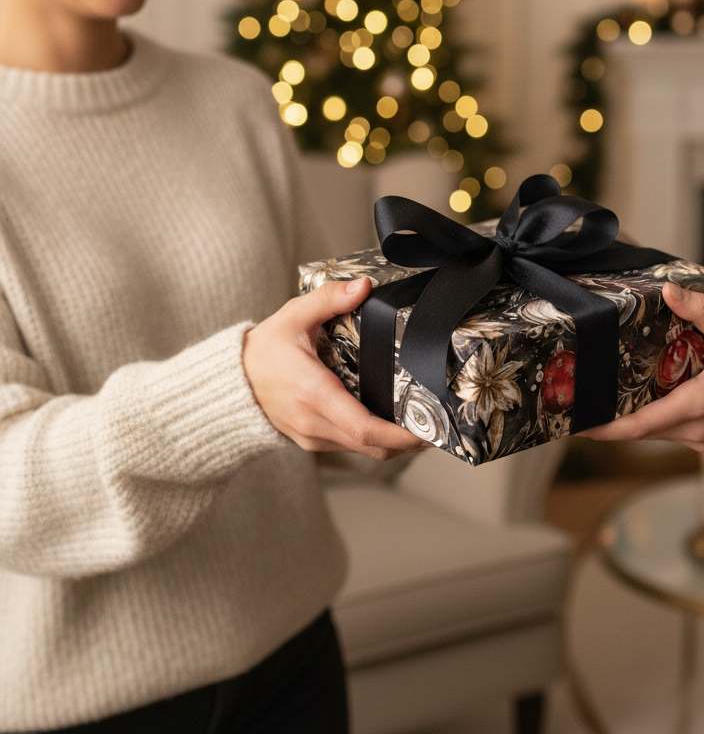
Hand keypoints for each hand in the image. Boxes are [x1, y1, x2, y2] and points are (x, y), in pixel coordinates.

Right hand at [243, 277, 427, 457]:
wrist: (229, 382)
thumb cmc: (262, 350)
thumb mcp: (294, 316)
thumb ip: (330, 298)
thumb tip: (364, 286)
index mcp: (314, 394)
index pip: (365, 429)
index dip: (401, 436)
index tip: (430, 430)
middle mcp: (314, 423)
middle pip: (372, 447)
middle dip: (410, 442)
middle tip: (441, 427)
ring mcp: (312, 437)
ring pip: (364, 451)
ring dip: (395, 443)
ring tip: (425, 424)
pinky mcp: (312, 441)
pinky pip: (351, 447)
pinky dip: (375, 440)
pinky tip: (392, 422)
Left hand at [582, 282, 703, 449]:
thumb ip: (702, 313)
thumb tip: (670, 290)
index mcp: (696, 407)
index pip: (638, 426)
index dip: (605, 428)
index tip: (577, 426)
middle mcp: (693, 430)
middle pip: (640, 430)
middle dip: (610, 419)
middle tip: (581, 402)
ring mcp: (701, 438)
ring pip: (656, 431)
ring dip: (632, 417)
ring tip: (604, 397)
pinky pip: (672, 429)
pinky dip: (655, 416)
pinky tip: (645, 395)